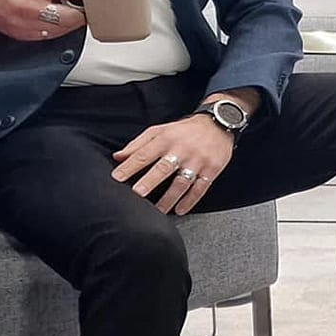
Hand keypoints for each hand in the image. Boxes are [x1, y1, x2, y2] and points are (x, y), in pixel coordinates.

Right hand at [0, 0, 84, 41]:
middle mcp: (31, 7)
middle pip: (74, 16)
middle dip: (78, 8)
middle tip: (73, 2)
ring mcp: (27, 24)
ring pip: (65, 29)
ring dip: (69, 20)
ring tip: (62, 9)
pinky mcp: (25, 34)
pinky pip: (52, 36)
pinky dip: (57, 28)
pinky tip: (52, 18)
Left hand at [112, 115, 233, 214]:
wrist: (218, 123)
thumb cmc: (184, 130)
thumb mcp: (160, 130)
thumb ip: (138, 144)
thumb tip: (118, 157)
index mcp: (166, 139)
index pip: (144, 154)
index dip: (130, 166)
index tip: (117, 178)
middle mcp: (182, 150)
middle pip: (164, 167)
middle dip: (150, 181)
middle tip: (138, 193)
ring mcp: (198, 161)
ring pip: (182, 182)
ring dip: (169, 198)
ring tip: (158, 211)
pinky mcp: (212, 169)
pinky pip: (200, 188)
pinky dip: (190, 200)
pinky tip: (180, 210)